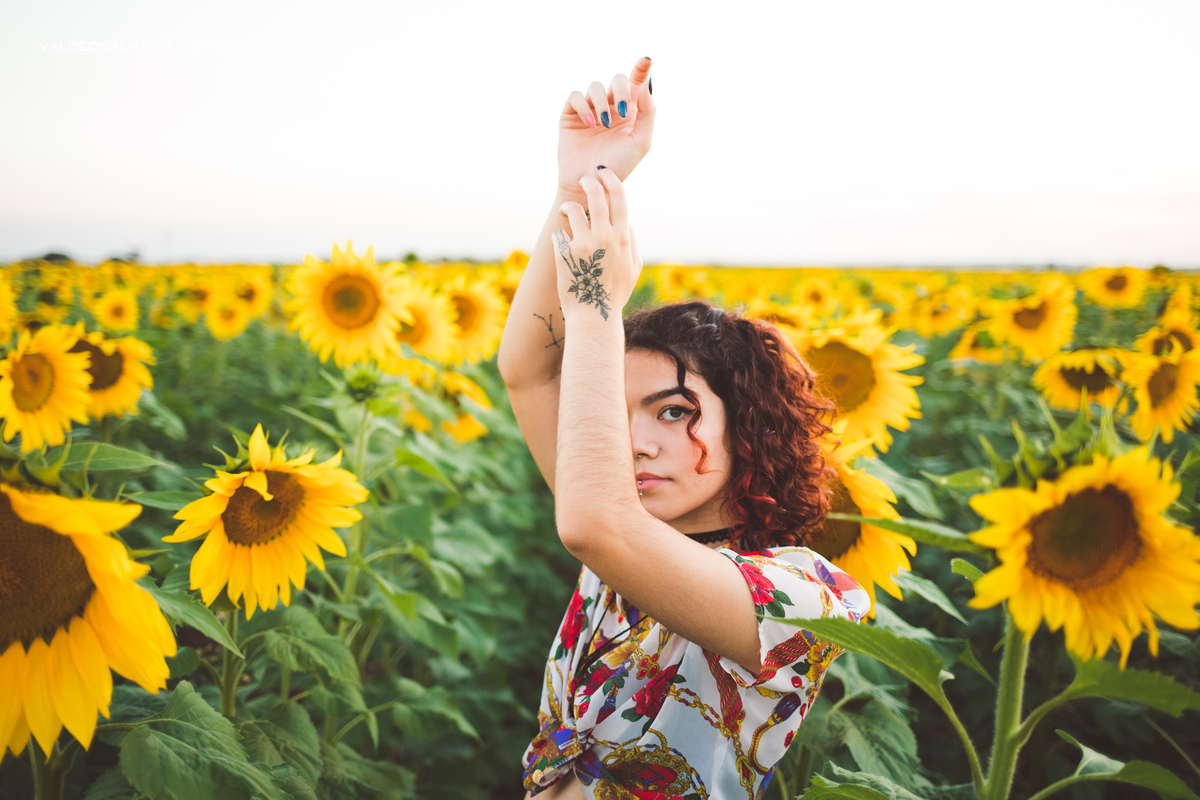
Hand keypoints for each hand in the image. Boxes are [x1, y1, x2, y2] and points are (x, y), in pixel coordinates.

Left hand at [553, 169, 640, 321]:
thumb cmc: (614, 293)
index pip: (619, 197)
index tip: (604, 174)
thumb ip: (631, 242)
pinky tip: (563, 248)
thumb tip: (625, 222)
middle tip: (584, 180)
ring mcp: (583, 245)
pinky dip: (560, 237)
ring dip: (568, 207)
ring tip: (566, 212)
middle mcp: (604, 237)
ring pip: (572, 209)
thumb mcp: (633, 268)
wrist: (594, 316)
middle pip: (596, 195)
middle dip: (589, 182)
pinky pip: (559, 234)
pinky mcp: (564, 254)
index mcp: (622, 238)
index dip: (611, 180)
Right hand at [557, 57, 654, 195]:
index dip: (641, 68)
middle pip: (617, 79)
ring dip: (601, 103)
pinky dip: (584, 106)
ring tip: (603, 124)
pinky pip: (576, 96)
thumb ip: (647, 113)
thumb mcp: (640, 142)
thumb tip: (645, 84)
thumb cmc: (618, 166)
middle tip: (623, 108)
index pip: (636, 83)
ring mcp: (590, 110)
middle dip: (621, 89)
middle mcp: (610, 107)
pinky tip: (590, 124)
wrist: (591, 184)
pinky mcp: (571, 115)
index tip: (647, 59)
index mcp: (630, 112)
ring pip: (594, 86)